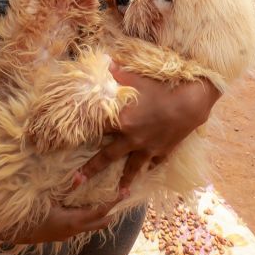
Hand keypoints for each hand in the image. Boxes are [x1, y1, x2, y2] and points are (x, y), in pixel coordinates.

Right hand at [10, 190, 127, 243]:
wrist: (16, 233)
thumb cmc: (31, 213)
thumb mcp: (48, 198)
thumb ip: (66, 188)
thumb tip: (81, 175)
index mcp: (73, 221)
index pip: (100, 211)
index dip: (113, 201)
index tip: (124, 192)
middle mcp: (75, 230)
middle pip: (100, 221)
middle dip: (113, 210)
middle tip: (123, 196)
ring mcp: (69, 234)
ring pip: (92, 226)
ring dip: (102, 215)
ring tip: (110, 202)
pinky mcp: (64, 234)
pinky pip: (83, 226)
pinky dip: (91, 217)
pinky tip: (88, 209)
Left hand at [78, 62, 220, 190]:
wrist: (191, 103)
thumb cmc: (162, 88)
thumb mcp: (138, 79)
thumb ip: (119, 72)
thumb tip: (106, 60)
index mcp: (122, 122)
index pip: (97, 129)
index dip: (81, 134)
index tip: (63, 143)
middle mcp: (131, 139)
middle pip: (107, 156)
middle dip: (90, 169)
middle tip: (74, 182)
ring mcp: (148, 148)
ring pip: (131, 167)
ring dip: (124, 180)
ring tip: (117, 194)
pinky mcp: (163, 151)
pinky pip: (154, 162)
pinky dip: (150, 167)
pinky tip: (147, 171)